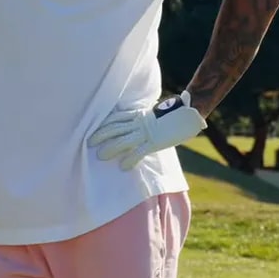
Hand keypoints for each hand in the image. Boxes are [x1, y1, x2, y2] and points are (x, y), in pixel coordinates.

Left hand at [87, 90, 207, 170]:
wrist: (189, 111)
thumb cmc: (175, 113)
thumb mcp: (155, 114)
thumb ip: (146, 119)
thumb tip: (142, 124)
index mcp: (139, 114)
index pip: (117, 118)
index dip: (104, 124)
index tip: (92, 129)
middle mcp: (139, 122)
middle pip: (115, 128)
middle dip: (101, 135)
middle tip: (89, 143)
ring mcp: (146, 132)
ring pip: (123, 140)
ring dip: (111, 148)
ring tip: (100, 156)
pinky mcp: (155, 141)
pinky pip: (139, 151)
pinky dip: (130, 159)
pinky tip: (124, 167)